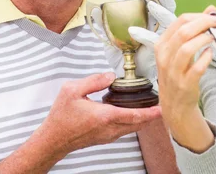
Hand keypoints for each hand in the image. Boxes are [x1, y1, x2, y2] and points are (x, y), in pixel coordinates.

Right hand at [38, 73, 161, 155]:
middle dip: (152, 116)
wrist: (52, 140)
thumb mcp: (71, 91)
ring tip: (152, 109)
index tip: (162, 108)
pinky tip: (134, 114)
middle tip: (162, 106)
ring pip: (132, 128)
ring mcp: (108, 135)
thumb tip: (110, 76)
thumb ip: (93, 81)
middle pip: (138, 124)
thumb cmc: (60, 117)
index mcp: (104, 116)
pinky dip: (134, 123)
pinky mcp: (105, 138)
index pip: (134, 115)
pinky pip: (125, 130)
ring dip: (143, 119)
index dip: (150, 112)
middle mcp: (109, 128)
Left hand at [105, 0, 176, 81]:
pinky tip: (135, 31)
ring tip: (152, 4)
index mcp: (154, 22)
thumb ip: (106, 25)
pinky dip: (145, 36)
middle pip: (168, 9)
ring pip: (169, 23)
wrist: (137, 81)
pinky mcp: (159, 53)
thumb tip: (93, 10)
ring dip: (161, 13)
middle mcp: (162, 29)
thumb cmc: (128, 58)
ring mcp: (164, 40)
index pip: (160, 2)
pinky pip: (154, 43)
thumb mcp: (114, 40)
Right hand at [153, 7, 215, 132]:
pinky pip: (196, 68)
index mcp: (162, 45)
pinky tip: (210, 54)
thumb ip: (195, 28)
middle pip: (183, 32)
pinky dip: (206, 58)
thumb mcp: (181, 49)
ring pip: (187, 48)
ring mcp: (173, 71)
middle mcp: (164, 57)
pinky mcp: (185, 84)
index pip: (179, 21)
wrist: (175, 104)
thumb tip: (211, 9)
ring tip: (212, 38)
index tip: (212, 16)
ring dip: (203, 39)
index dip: (198, 16)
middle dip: (203, 23)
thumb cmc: (178, 72)